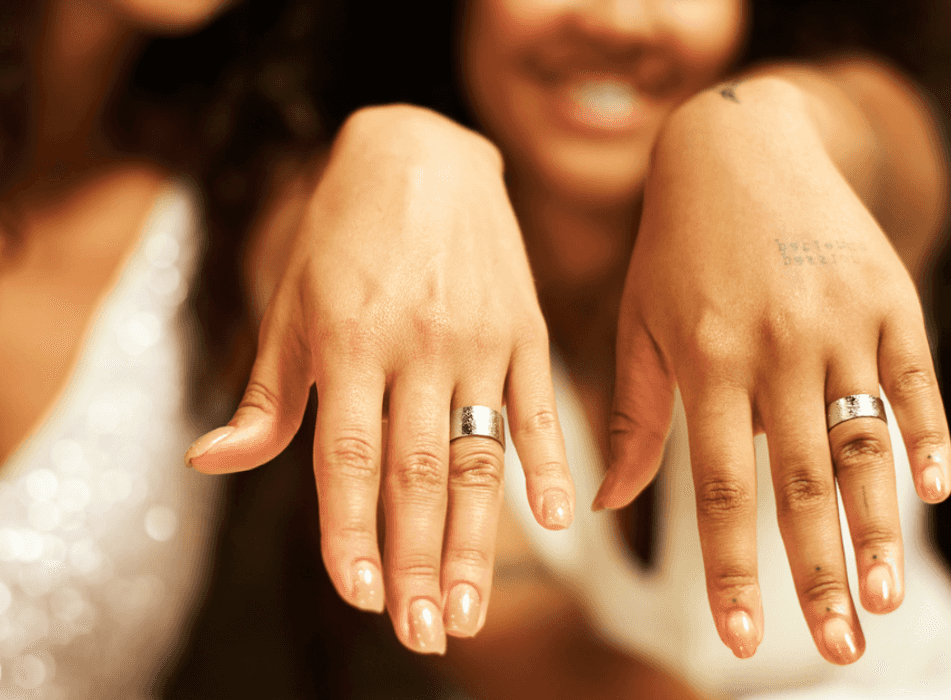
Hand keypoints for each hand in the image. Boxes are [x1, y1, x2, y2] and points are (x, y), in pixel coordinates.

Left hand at [186, 105, 572, 653]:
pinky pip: (540, 407)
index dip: (350, 530)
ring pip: (479, 455)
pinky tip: (556, 522)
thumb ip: (265, 396)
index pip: (347, 457)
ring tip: (470, 607)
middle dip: (415, 560)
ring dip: (476, 538)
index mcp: (348, 342)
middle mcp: (416, 345)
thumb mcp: (290, 306)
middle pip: (417, 472)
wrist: (421, 152)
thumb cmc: (341, 237)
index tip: (357, 594)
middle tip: (422, 632)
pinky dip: (550, 465)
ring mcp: (478, 339)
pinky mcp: (524, 329)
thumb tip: (209, 463)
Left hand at [599, 77, 949, 663]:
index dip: (732, 566)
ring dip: (879, 527)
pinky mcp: (886, 296)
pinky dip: (930, 435)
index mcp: (704, 362)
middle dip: (816, 572)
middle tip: (838, 648)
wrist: (734, 147)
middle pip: (799, 482)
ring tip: (886, 598)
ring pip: (862, 443)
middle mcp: (773, 348)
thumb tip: (603, 506)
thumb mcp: (637, 328)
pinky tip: (937, 491)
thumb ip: (630, 419)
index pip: (716, 488)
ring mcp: (837, 322)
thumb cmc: (671, 253)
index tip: (740, 638)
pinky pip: (914, 380)